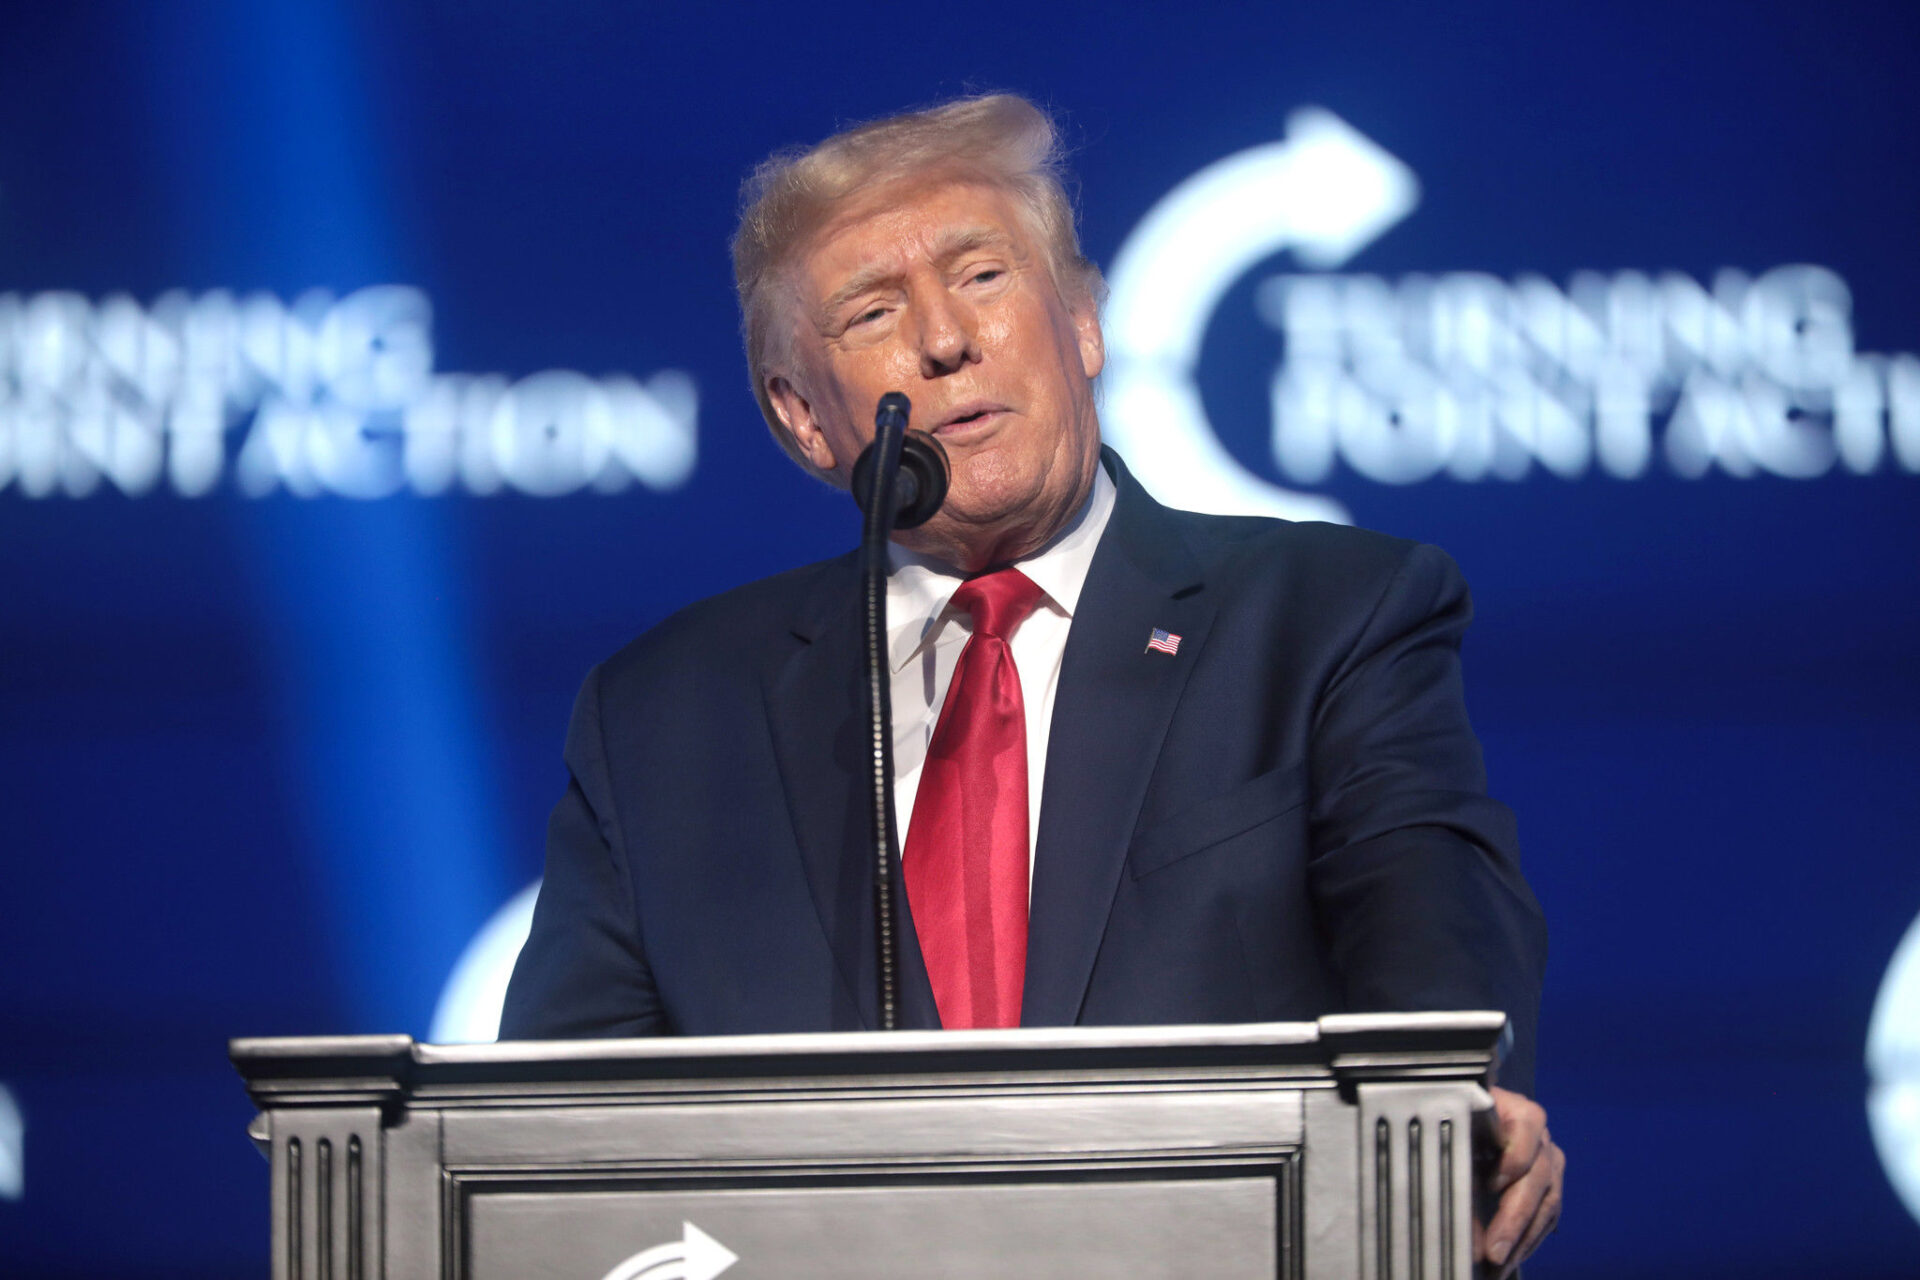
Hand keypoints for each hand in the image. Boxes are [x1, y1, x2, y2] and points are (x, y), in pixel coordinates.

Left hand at [1476, 1085, 1563, 1276]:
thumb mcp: (1459, 1137)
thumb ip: (1460, 1174)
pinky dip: (1529, 1238)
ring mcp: (1550, 1160)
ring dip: (1524, 1237)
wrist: (1471, 1114)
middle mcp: (1541, 1135)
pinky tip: (1513, 1256)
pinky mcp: (1550, 1184)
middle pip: (1538, 1176)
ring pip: (1548, 1201)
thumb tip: (1465, 1231)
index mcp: (1520, 1112)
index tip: (1490, 1186)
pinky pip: (1548, 1214)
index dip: (1511, 1160)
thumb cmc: (1462, 1121)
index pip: (1527, 1131)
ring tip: (1502, 1264)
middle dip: (1515, 1218)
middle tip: (1495, 1252)